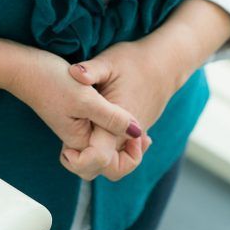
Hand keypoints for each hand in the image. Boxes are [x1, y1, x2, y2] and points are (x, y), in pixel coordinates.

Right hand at [8, 48, 143, 155]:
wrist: (23, 67)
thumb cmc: (52, 81)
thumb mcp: (86, 98)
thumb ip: (112, 118)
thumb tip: (138, 133)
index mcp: (80, 141)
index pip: (106, 166)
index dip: (128, 157)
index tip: (138, 136)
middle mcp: (78, 141)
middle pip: (105, 165)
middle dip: (127, 158)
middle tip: (142, 139)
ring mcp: (76, 130)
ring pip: (103, 150)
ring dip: (122, 145)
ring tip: (138, 131)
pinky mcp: (76, 118)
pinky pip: (98, 135)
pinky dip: (113, 130)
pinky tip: (124, 117)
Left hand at [60, 39, 173, 180]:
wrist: (164, 64)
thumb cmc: (134, 61)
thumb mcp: (109, 61)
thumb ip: (91, 70)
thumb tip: (74, 72)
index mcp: (118, 121)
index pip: (99, 156)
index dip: (79, 159)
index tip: (65, 149)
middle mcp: (127, 135)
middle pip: (107, 169)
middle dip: (86, 165)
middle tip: (69, 149)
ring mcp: (133, 137)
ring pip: (115, 165)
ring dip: (96, 159)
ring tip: (79, 141)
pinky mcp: (135, 134)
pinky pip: (120, 154)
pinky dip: (106, 152)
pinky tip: (92, 133)